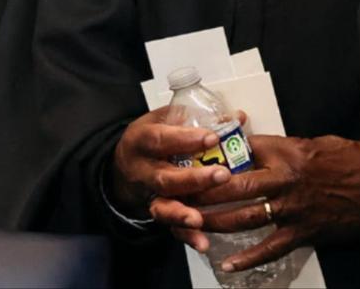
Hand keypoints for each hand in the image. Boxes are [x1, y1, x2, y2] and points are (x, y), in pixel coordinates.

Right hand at [108, 109, 234, 251]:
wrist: (122, 165)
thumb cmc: (152, 138)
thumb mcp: (165, 119)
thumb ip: (198, 118)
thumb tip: (237, 116)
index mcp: (142, 141)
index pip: (161, 139)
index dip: (185, 139)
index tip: (212, 138)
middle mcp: (143, 171)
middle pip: (165, 178)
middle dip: (193, 179)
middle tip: (222, 175)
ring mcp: (149, 195)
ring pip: (163, 207)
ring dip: (182, 214)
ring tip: (199, 219)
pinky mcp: (157, 212)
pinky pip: (170, 228)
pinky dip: (186, 237)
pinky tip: (203, 243)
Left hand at [193, 134, 359, 272]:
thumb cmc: (351, 160)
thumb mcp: (317, 143)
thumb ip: (285, 147)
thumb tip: (259, 147)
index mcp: (288, 153)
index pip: (245, 149)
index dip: (220, 152)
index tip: (199, 156)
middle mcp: (285, 180)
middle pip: (235, 186)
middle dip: (205, 191)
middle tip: (180, 193)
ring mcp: (292, 209)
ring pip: (245, 218)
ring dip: (216, 222)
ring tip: (193, 225)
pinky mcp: (302, 232)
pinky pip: (270, 248)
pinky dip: (248, 258)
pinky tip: (228, 264)